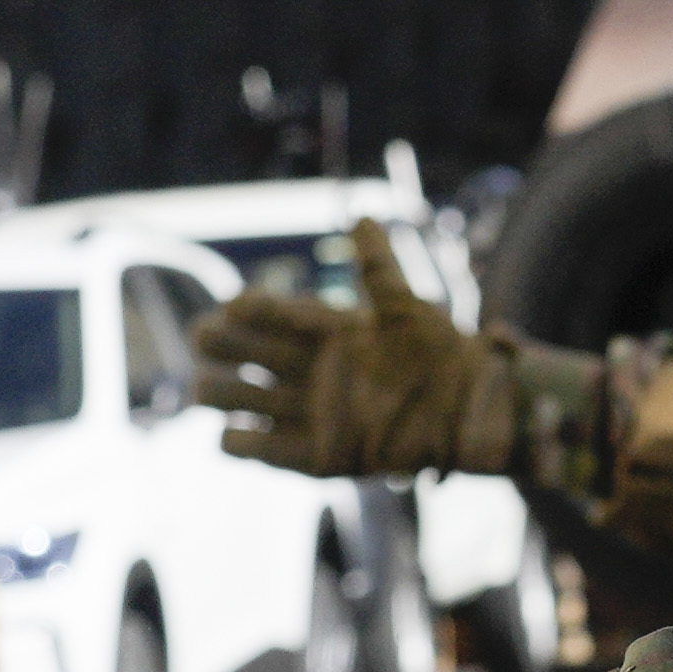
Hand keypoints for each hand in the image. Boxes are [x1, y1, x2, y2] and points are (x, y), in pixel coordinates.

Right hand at [186, 270, 513, 481]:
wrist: (468, 411)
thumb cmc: (441, 354)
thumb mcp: (408, 308)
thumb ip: (379, 267)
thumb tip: (360, 217)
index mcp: (325, 331)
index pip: (272, 315)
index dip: (250, 310)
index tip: (235, 306)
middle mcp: (309, 370)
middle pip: (247, 354)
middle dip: (222, 345)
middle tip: (206, 340)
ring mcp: (310, 411)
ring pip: (244, 400)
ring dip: (218, 393)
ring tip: (205, 388)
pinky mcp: (318, 454)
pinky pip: (266, 450)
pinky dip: (242, 444)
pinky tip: (229, 435)